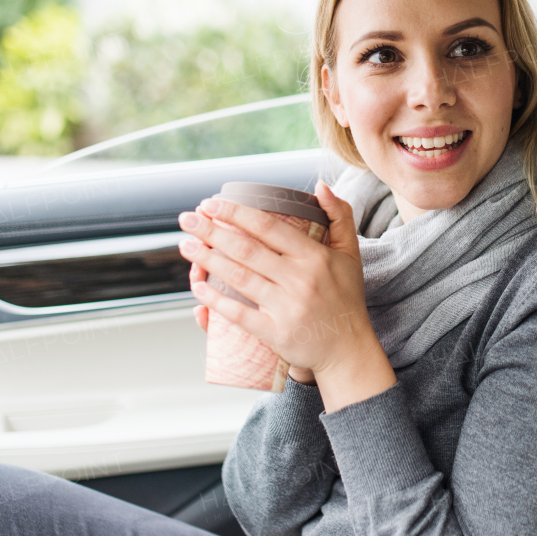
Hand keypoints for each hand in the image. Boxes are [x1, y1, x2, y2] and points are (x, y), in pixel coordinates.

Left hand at [178, 181, 395, 409]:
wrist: (349, 350)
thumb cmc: (346, 298)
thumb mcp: (350, 254)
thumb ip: (340, 216)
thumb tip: (320, 186)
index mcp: (316, 257)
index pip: (269, 228)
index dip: (236, 213)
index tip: (210, 204)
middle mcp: (301, 280)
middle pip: (247, 250)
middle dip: (212, 231)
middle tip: (187, 219)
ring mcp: (288, 308)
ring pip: (239, 278)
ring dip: (207, 260)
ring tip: (186, 245)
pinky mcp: (277, 334)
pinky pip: (240, 315)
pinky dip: (216, 301)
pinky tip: (198, 288)